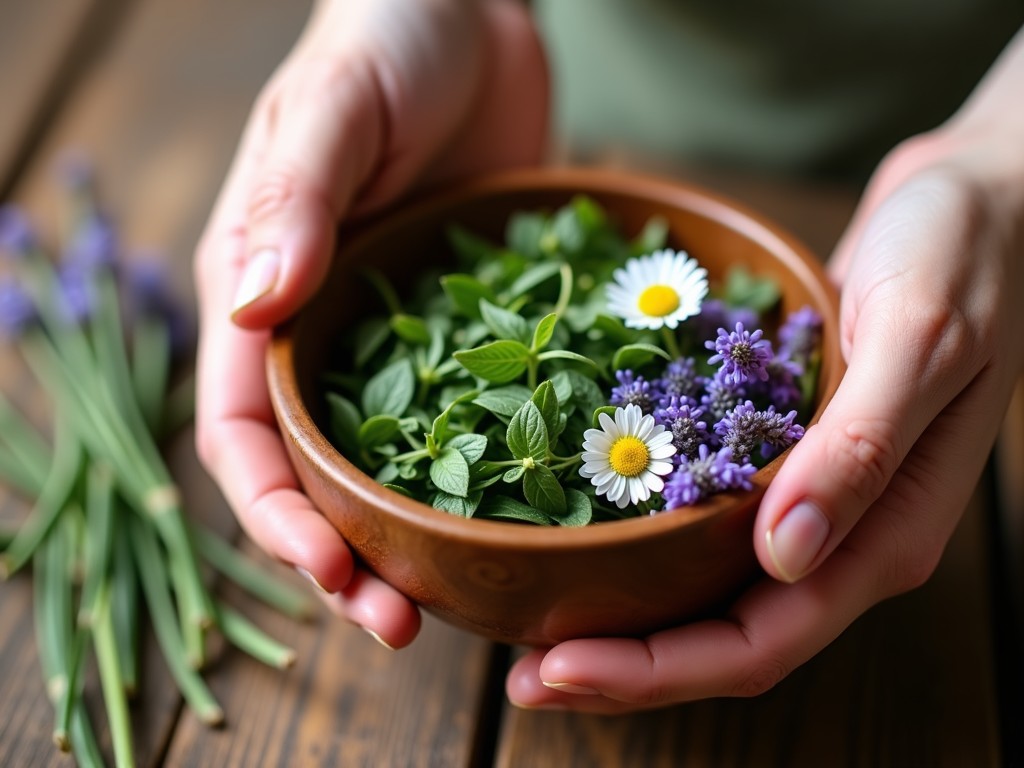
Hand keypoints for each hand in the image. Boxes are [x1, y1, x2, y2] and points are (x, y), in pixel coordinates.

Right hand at [194, 0, 547, 646]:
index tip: (327, 570)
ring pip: (398, 465)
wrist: (472, 13)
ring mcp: (402, 338)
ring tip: (463, 600)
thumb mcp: (332, 108)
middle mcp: (325, 333)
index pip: (245, 430)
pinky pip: (477, 413)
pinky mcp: (473, 328)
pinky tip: (540, 514)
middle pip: (319, 474)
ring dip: (420, 539)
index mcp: (263, 296)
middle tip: (402, 622)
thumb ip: (292, 199)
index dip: (274, 512)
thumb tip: (252, 303)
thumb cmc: (384, 42)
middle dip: (348, 557)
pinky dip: (494, 471)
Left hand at [506, 30, 1023, 709]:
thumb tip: (784, 558)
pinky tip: (581, 534)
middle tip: (519, 678)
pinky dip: (646, 544)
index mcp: (883, 535)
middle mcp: (843, 536)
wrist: (977, 206)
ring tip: (532, 626)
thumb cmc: (964, 257)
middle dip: (622, 665)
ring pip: (709, 592)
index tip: (557, 669)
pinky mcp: (783, 458)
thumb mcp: (920, 340)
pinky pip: (708, 524)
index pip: (761, 641)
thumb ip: (860, 449)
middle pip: (721, 635)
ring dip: (626, 620)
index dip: (657, 668)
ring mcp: (812, 501)